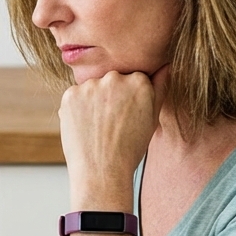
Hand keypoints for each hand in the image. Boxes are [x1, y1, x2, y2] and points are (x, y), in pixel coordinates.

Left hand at [58, 65, 163, 206]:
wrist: (102, 170)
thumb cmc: (130, 147)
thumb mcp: (152, 118)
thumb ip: (159, 88)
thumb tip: (165, 65)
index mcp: (139, 81)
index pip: (133, 78)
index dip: (129, 98)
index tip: (127, 115)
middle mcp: (114, 78)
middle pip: (112, 80)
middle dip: (110, 96)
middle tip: (111, 123)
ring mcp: (90, 86)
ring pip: (92, 87)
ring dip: (93, 100)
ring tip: (98, 126)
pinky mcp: (70, 95)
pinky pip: (75, 95)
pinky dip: (77, 108)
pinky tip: (85, 126)